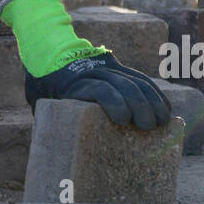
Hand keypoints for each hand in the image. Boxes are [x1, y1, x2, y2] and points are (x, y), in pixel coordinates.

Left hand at [0, 0, 170, 128]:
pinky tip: (164, 110)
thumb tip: (56, 151)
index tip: (122, 119)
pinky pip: (142, 79)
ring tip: (161, 123)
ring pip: (137, 81)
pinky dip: (156, 94)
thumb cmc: (43, 87)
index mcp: (73, 83)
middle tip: (147, 128)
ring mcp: (109, 67)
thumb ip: (48, 119)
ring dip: (153, 101)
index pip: (99, 88)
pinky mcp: (120, 68)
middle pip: (124, 85)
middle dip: (140, 106)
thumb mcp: (39, 100)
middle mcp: (95, 71)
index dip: (114, 102)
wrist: (48, 52)